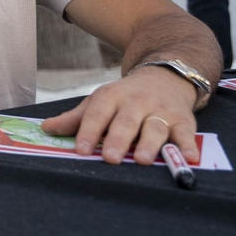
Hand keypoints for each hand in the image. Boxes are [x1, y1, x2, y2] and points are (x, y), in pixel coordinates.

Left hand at [41, 65, 198, 163]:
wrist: (166, 76)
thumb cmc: (126, 97)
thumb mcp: (100, 101)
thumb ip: (75, 118)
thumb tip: (46, 129)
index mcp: (111, 97)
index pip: (97, 114)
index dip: (88, 131)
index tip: (80, 150)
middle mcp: (137, 102)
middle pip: (126, 122)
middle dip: (117, 139)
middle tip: (109, 157)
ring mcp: (161, 111)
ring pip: (155, 127)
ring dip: (149, 144)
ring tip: (142, 160)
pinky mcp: (184, 120)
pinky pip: (186, 134)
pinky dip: (188, 146)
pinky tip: (189, 158)